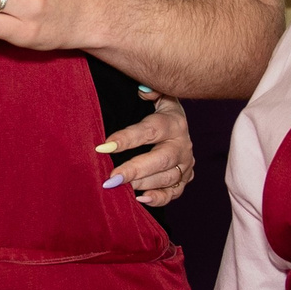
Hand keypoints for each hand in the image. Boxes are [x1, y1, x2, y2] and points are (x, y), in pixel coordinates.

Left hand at [100, 88, 193, 206]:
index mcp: (173, 123)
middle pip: (161, 159)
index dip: (127, 139)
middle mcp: (182, 145)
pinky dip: (158, 198)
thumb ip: (151, 91)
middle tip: (112, 177)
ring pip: (167, 178)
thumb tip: (143, 90)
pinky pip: (173, 193)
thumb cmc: (160, 113)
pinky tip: (139, 199)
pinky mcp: (184, 180)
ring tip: (120, 187)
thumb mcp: (159, 96)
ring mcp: (185, 164)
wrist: (178, 129)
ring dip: (143, 184)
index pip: (149, 131)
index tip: (104, 146)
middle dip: (135, 169)